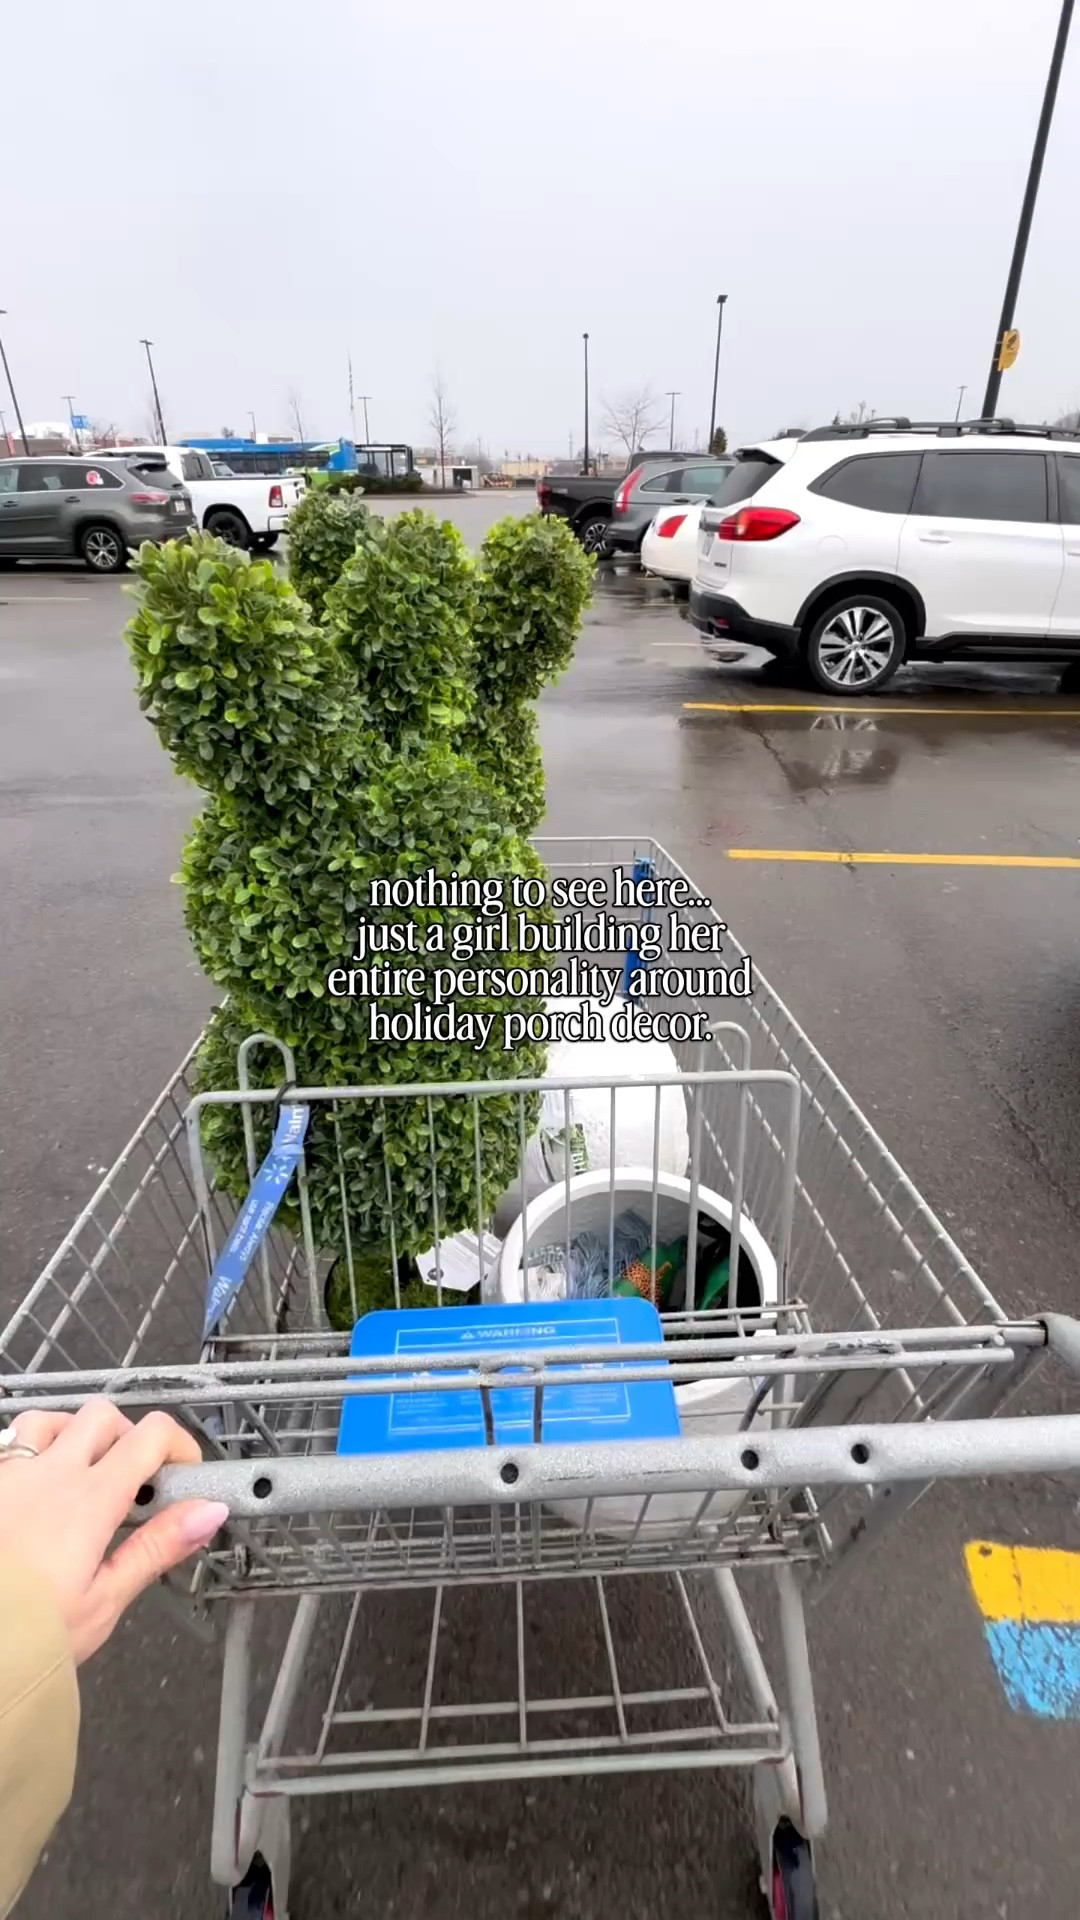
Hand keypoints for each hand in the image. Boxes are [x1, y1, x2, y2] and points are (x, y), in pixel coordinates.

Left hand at [0, 1402, 228, 1663]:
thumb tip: (210, 1511)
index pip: (151, 1435)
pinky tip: (32, 1490)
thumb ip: (156, 1547)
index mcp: (89, 1499)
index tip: (184, 1477)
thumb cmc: (29, 1635)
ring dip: (74, 1434)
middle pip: (104, 1416)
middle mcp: (48, 1472)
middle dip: (128, 1438)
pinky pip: (10, 1443)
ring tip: (79, 1474)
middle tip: (132, 1482)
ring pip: (51, 1419)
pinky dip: (31, 1451)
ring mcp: (8, 1473)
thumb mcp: (103, 1601)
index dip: (179, 1445)